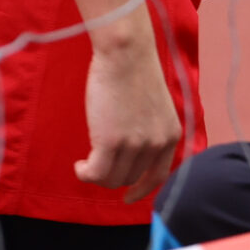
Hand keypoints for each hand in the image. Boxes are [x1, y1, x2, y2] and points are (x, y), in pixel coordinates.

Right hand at [77, 18, 184, 202]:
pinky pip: (96, 172)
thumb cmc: (133, 72)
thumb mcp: (153, 108)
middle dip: (112, 176)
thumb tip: (127, 155)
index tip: (129, 196)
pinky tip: (79, 166)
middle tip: (95, 164)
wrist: (125, 53)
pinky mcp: (111, 141)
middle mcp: (156, 144)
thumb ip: (148, 132)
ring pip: (112, 178)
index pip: (159, 176)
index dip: (142, 189)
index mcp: (170, 136)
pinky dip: (85, 174)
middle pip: (130, 178)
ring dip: (96, 175)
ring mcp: (135, 144)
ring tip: (85, 164)